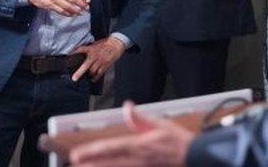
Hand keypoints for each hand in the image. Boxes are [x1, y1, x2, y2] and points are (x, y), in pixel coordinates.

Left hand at [69, 101, 193, 166]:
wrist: (194, 156)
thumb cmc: (178, 141)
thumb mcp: (160, 123)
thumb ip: (140, 118)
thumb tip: (128, 106)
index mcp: (139, 145)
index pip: (111, 149)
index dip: (92, 152)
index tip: (77, 154)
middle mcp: (137, 160)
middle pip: (108, 163)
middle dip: (90, 164)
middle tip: (74, 164)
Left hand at [71, 36, 125, 81]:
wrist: (116, 44)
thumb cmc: (105, 44)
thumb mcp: (95, 44)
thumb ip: (88, 48)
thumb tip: (79, 52)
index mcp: (92, 49)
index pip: (81, 50)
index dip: (74, 52)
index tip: (68, 56)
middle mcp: (95, 56)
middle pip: (86, 65)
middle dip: (79, 72)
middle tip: (74, 79)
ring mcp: (101, 61)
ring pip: (93, 71)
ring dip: (89, 74)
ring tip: (87, 76)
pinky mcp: (106, 65)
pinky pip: (99, 73)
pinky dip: (95, 77)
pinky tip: (93, 79)